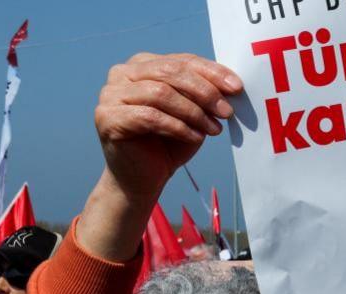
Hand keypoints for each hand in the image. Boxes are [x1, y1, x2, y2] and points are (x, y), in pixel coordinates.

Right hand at [78, 53, 241, 261]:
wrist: (142, 179)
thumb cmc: (168, 144)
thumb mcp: (193, 115)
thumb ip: (205, 96)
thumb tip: (231, 85)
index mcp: (142, 65)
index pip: (182, 61)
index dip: (212, 72)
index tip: (237, 88)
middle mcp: (122, 74)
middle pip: (171, 72)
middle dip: (205, 92)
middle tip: (227, 111)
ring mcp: (110, 95)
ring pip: (161, 93)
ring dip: (193, 112)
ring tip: (213, 129)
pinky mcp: (108, 118)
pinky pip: (150, 117)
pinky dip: (178, 127)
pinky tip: (195, 138)